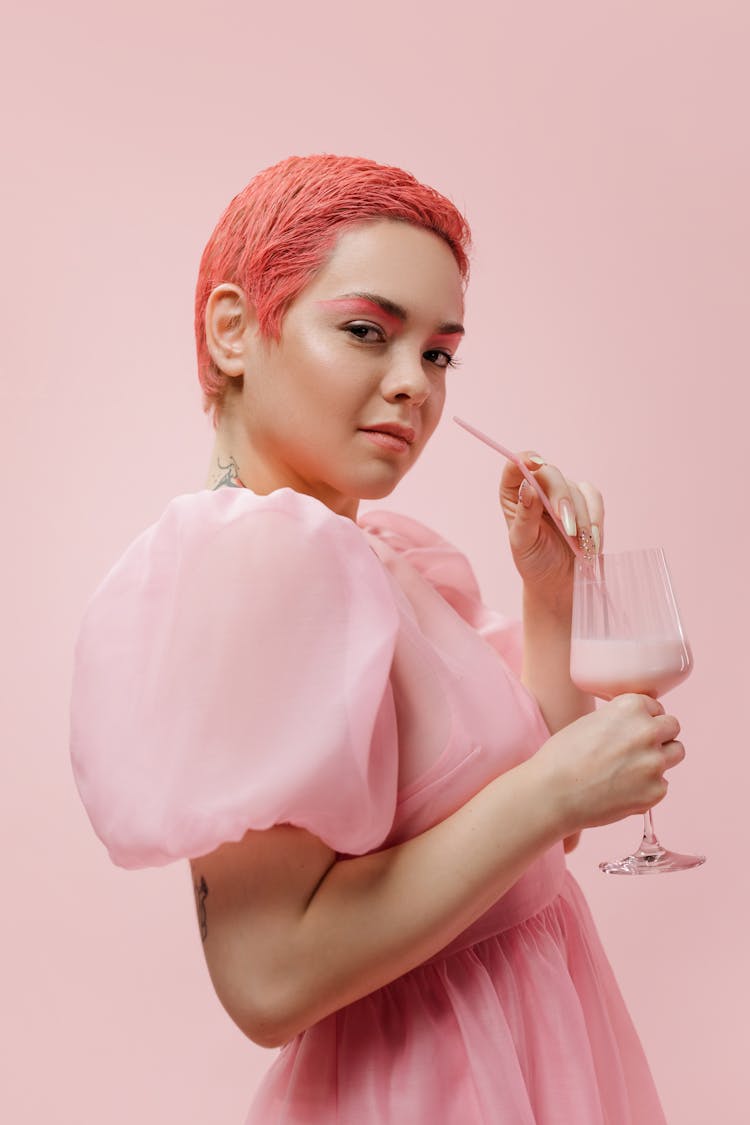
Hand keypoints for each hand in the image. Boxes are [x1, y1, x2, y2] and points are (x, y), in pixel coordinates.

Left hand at [498, 453, 603, 612]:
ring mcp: (562, 492)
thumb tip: (529, 488)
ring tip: (578, 544)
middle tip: (568, 528)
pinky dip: (595, 519)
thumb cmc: (534, 561)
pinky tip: (591, 540)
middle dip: (563, 499)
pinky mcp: (584, 501)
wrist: (558, 581)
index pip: (515, 466)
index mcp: (513, 493)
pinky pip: (594, 498)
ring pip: (576, 489)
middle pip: (551, 473)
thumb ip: (525, 515)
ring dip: (580, 518)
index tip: (536, 466)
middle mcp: (537, 487)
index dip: (525, 460)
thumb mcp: (523, 542)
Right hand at [533, 694, 685, 836]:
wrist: (552, 793)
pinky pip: (662, 784)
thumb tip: (638, 727)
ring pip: (677, 752)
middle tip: (638, 748)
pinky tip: (624, 790)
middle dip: (659, 735)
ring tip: (635, 768)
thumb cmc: (562, 756)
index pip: (655, 707)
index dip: (643, 718)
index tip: (631, 729)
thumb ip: (620, 720)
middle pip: (673, 727)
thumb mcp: (590, 721)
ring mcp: (655, 763)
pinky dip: (648, 787)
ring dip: (661, 757)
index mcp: (630, 707)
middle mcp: (648, 731)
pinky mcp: (656, 791)